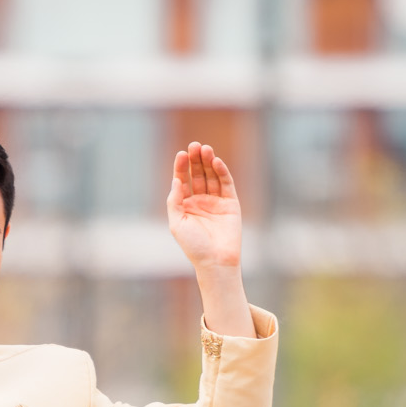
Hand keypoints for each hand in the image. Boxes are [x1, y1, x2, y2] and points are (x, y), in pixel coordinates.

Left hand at [166, 143, 241, 272]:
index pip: (183, 180)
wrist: (215, 261)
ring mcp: (216, 202)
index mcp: (185, 206)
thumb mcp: (177, 223)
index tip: (181, 154)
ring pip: (212, 176)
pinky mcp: (231, 204)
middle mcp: (200, 201)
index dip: (181, 166)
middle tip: (194, 145)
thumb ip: (174, 201)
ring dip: (208, 162)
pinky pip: (226, 184)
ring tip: (205, 149)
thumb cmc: (193, 246)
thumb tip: (176, 180)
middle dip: (195, 160)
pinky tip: (216, 162)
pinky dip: (222, 172)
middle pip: (198, 174)